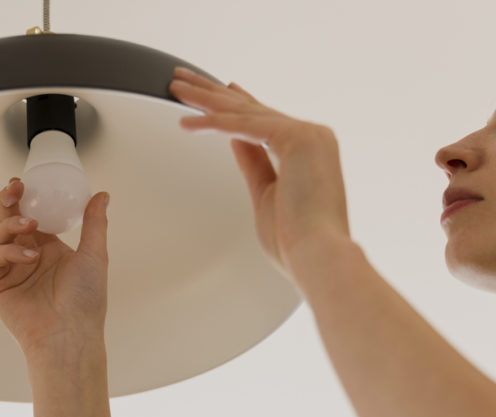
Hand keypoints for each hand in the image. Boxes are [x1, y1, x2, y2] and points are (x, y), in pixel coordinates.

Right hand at [0, 178, 111, 354]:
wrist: (69, 335)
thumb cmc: (86, 301)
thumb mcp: (94, 255)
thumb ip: (95, 223)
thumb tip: (102, 195)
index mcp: (49, 250)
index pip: (31, 216)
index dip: (26, 198)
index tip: (25, 182)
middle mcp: (27, 258)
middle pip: (9, 220)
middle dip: (9, 201)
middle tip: (15, 188)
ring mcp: (10, 271)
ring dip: (11, 224)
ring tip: (30, 226)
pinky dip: (10, 252)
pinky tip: (30, 258)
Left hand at [169, 66, 351, 283]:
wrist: (318, 256)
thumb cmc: (296, 240)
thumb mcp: (266, 193)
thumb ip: (253, 164)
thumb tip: (236, 142)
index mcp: (310, 149)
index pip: (265, 119)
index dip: (237, 104)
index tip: (221, 89)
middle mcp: (312, 135)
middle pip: (251, 109)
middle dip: (212, 94)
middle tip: (183, 81)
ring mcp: (307, 134)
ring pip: (244, 112)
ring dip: (205, 100)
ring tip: (177, 89)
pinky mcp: (296, 138)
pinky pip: (244, 126)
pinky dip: (213, 124)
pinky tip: (187, 122)